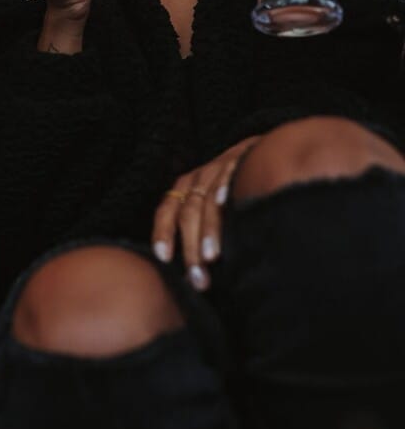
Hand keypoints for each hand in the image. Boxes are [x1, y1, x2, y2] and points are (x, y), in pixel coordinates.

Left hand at [151, 137, 257, 290]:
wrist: (265, 150)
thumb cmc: (236, 188)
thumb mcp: (212, 204)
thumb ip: (201, 230)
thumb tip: (193, 273)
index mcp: (186, 188)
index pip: (166, 211)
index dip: (163, 233)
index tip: (162, 258)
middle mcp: (198, 178)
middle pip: (187, 214)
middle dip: (190, 249)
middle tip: (197, 278)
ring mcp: (219, 168)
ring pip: (207, 202)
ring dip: (208, 231)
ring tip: (210, 257)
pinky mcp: (241, 160)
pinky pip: (230, 176)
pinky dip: (225, 189)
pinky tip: (226, 203)